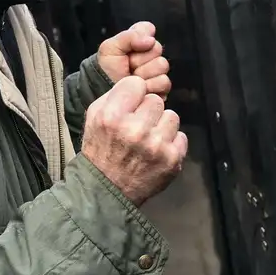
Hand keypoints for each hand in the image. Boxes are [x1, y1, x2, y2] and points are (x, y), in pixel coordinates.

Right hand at [82, 76, 187, 205]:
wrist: (107, 191)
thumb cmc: (101, 150)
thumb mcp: (94, 117)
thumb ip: (115, 95)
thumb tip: (139, 84)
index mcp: (112, 117)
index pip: (137, 83)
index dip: (133, 94)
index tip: (130, 106)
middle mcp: (136, 130)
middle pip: (156, 100)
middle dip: (147, 111)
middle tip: (138, 127)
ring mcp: (156, 146)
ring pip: (172, 116)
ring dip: (161, 126)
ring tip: (148, 139)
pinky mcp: (172, 160)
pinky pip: (181, 136)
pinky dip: (171, 143)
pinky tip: (157, 151)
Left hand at [97, 21, 171, 96]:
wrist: (104, 91)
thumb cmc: (106, 69)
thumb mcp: (110, 47)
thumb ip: (130, 36)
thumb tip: (151, 40)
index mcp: (138, 41)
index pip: (148, 29)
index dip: (139, 38)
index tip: (129, 49)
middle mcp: (150, 54)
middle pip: (157, 49)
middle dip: (139, 59)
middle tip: (128, 66)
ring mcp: (157, 71)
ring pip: (162, 65)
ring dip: (144, 73)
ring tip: (133, 78)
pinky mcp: (161, 88)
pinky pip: (164, 82)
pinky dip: (150, 86)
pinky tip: (141, 88)